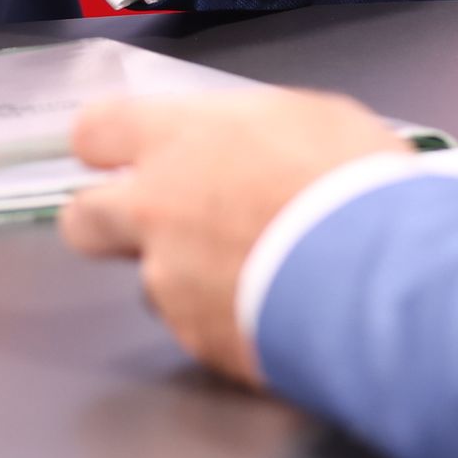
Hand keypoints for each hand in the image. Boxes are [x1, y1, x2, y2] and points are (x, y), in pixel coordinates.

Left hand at [60, 90, 405, 385]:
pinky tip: (272, 309)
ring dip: (185, 279)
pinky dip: (226, 320)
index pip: (96, 131)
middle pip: (83, 217)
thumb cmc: (351, 183)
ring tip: (251, 274)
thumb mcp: (309, 118)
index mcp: (176, 140)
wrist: (374, 275)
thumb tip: (245, 143)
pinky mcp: (195, 339)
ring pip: (150, 281)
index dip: (106, 145)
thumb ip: (250, 129)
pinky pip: (195, 327)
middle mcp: (153, 209)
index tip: (121, 152)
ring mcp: (168, 281)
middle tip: (154, 223)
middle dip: (105, 220)